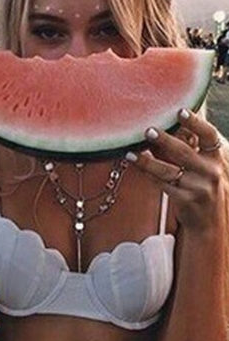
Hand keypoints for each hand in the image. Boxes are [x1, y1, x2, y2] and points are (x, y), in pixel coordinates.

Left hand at [125, 109, 225, 231]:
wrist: (209, 221)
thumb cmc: (203, 186)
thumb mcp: (206, 165)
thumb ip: (191, 146)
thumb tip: (167, 123)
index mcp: (218, 157)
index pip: (210, 135)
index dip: (196, 122)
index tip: (180, 111)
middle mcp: (211, 171)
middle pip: (184, 152)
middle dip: (165, 140)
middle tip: (148, 130)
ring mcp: (199, 187)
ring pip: (168, 171)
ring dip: (147, 161)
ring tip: (131, 153)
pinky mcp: (186, 200)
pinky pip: (162, 185)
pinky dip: (148, 175)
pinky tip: (135, 166)